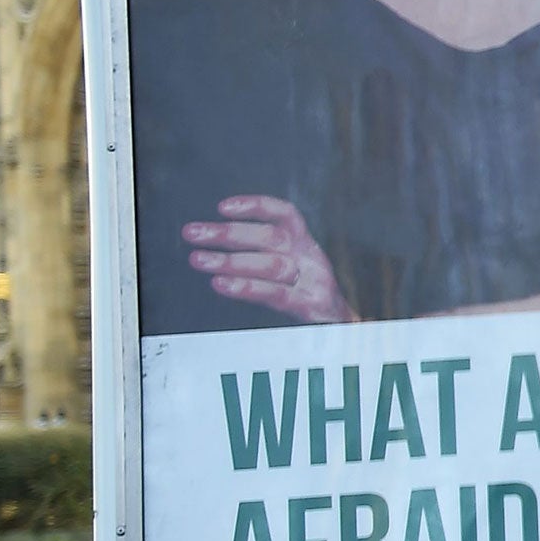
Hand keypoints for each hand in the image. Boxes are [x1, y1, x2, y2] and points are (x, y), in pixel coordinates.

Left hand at [183, 195, 356, 323]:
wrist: (347, 334)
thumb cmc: (308, 301)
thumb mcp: (293, 273)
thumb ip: (264, 257)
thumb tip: (216, 244)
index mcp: (306, 247)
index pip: (285, 215)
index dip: (256, 206)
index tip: (222, 207)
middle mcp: (311, 259)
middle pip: (271, 238)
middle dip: (228, 233)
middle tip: (192, 232)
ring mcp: (314, 283)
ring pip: (271, 265)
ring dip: (231, 260)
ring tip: (198, 259)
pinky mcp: (312, 307)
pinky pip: (275, 295)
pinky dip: (247, 287)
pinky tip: (222, 284)